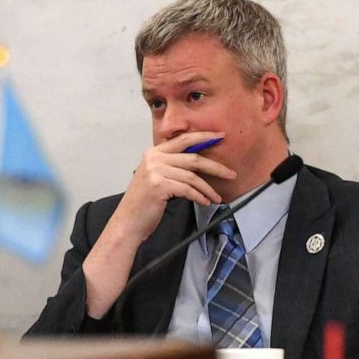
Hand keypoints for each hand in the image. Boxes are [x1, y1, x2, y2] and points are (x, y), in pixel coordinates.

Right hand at [109, 131, 235, 241]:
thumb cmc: (143, 203)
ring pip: (192, 176)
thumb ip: (171, 166)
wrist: (128, 222)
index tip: (220, 137)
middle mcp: (154, 158)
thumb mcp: (155, 177)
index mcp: (153, 153)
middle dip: (215, 166)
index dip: (204, 137)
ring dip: (208, 188)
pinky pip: (188, 189)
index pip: (184, 139)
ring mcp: (155, 171)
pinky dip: (199, 196)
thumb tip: (198, 162)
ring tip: (216, 196)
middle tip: (230, 173)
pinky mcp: (159, 185)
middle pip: (193, 157)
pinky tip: (205, 201)